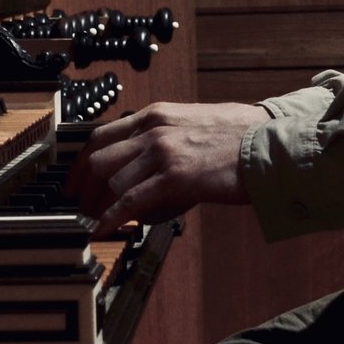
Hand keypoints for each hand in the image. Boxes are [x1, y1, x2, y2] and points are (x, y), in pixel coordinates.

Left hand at [69, 101, 264, 232]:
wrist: (269, 145)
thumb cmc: (240, 138)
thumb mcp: (192, 125)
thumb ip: (164, 139)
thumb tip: (145, 166)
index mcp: (155, 115)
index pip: (101, 135)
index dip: (81, 161)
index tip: (75, 180)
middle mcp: (153, 128)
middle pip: (97, 158)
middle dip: (82, 186)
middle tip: (77, 205)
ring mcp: (162, 151)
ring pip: (110, 181)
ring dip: (97, 205)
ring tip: (93, 221)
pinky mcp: (174, 176)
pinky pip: (129, 200)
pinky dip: (111, 217)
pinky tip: (103, 229)